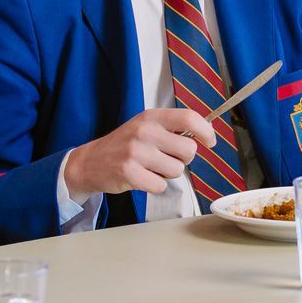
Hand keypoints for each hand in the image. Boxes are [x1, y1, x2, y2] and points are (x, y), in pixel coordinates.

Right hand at [63, 108, 217, 197]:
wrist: (91, 161)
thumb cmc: (125, 144)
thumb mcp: (146, 125)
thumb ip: (173, 127)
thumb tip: (207, 132)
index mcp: (152, 116)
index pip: (190, 118)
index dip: (206, 131)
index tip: (210, 141)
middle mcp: (145, 131)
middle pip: (189, 150)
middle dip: (184, 158)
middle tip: (168, 158)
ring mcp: (136, 152)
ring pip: (177, 170)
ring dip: (168, 174)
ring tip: (151, 167)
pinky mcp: (129, 173)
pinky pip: (161, 186)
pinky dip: (155, 185)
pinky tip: (142, 177)